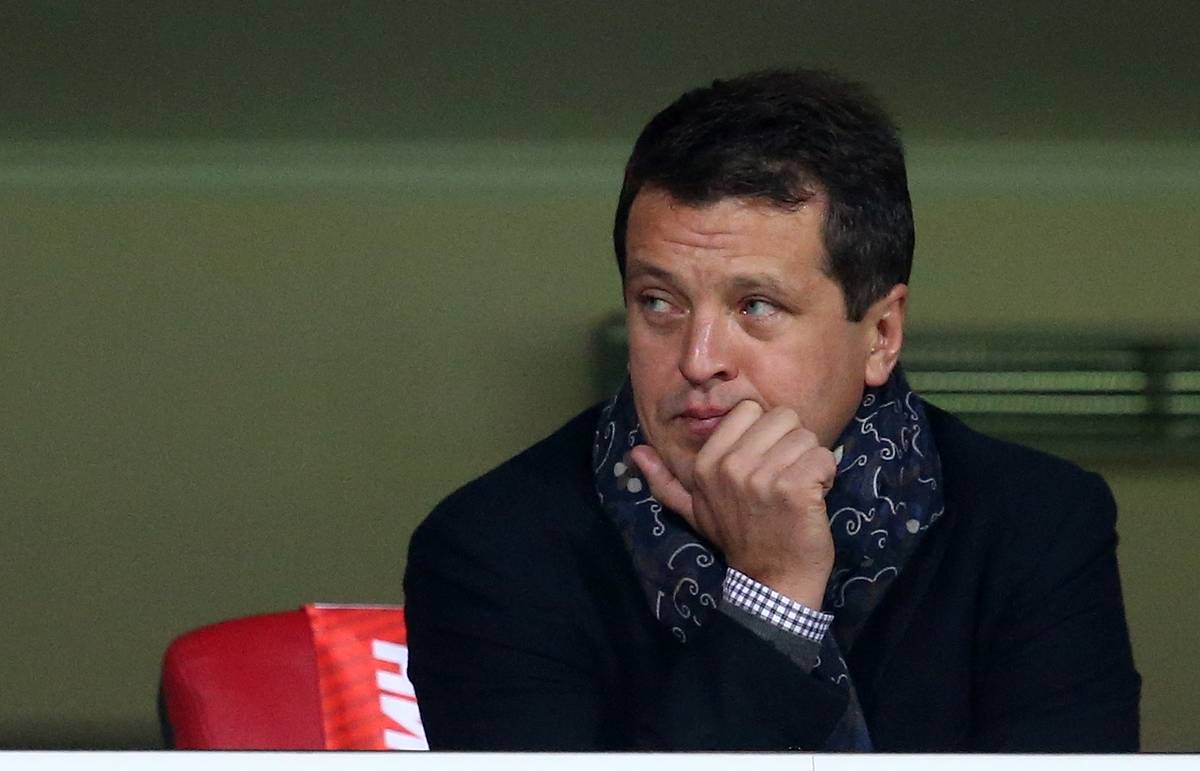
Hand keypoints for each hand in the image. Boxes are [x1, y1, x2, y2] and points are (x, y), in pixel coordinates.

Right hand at [630, 401, 836, 608]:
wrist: (771, 583)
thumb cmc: (738, 540)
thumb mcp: (695, 510)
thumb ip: (665, 481)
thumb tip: (636, 452)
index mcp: (707, 463)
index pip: (751, 410)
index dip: (767, 434)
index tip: (765, 465)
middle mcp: (730, 465)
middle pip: (784, 417)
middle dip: (793, 445)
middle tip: (786, 479)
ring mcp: (762, 477)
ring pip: (807, 437)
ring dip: (811, 463)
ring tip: (799, 491)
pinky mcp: (794, 489)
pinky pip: (824, 457)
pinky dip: (827, 476)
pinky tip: (814, 498)